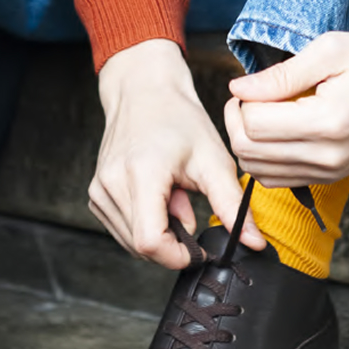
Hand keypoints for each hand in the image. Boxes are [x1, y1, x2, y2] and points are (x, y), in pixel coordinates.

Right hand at [92, 39, 264, 268]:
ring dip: (159, 232)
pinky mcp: (95, 195)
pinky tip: (156, 195)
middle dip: (172, 241)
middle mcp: (111, 184)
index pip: (151, 243)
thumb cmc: (179, 119)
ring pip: (131, 242)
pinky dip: (144, 223)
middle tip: (187, 204)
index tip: (199, 246)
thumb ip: (233, 206)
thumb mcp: (214, 160)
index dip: (179, 256)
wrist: (144, 92)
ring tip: (172, 195)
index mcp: (140, 174)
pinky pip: (122, 230)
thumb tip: (253, 243)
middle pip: (142, 247)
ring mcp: (98, 190)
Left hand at [224, 30, 348, 185]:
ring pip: (258, 172)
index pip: (253, 125)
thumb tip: (238, 88)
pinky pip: (279, 180)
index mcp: (328, 122)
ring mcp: (330, 172)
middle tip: (248, 96)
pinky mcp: (332, 177)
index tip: (250, 83)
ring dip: (247, 142)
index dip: (241, 101)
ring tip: (263, 111)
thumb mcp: (332, 50)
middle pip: (249, 153)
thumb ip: (282, 74)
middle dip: (236, 122)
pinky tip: (277, 130)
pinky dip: (265, 158)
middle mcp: (327, 156)